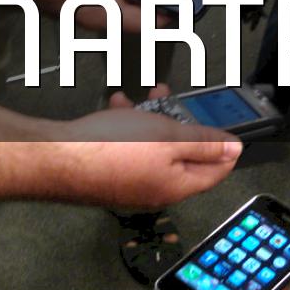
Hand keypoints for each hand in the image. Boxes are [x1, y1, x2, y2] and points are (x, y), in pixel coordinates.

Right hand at [46, 95, 242, 207]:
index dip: (226, 149)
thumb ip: (204, 143)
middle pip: (183, 156)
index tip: (229, 131)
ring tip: (146, 98)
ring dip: (152, 119)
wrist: (55, 159)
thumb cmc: (108, 149)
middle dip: (182, 123)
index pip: (217, 172)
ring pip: (153, 148)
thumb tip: (234, 150)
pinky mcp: (108, 176)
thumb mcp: (168, 137)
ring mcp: (130, 184)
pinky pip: (129, 149)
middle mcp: (155, 191)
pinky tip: (118, 108)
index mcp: (177, 186)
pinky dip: (128, 127)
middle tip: (178, 102)